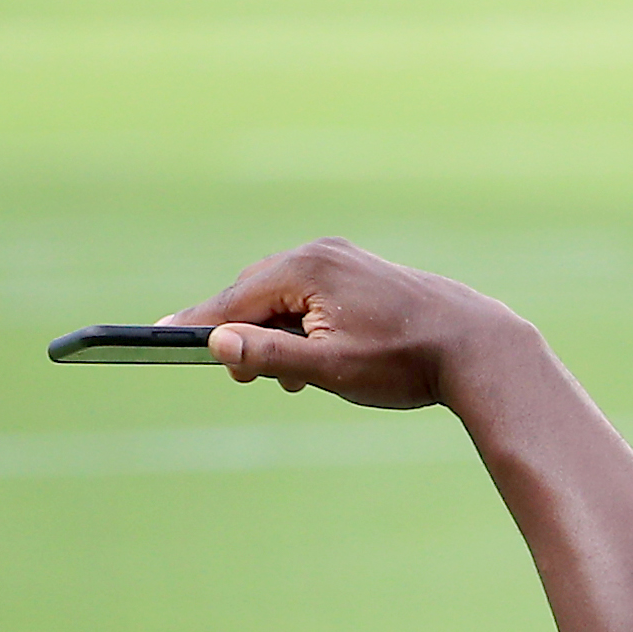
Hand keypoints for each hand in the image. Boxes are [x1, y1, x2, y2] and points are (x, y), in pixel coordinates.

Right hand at [162, 238, 531, 410]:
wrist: (476, 347)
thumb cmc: (405, 360)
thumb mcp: (331, 367)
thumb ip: (270, 355)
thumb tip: (217, 342)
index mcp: (307, 268)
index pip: (233, 299)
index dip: (196, 323)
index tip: (156, 337)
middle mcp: (321, 253)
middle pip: (253, 293)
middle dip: (241, 335)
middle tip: (242, 376)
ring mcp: (342, 260)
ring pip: (282, 298)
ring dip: (274, 336)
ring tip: (285, 378)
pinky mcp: (359, 274)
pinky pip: (309, 297)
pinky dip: (299, 327)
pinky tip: (313, 360)